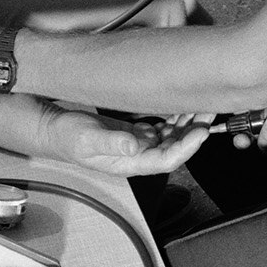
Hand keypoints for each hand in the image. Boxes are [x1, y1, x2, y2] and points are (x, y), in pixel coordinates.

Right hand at [39, 108, 210, 177]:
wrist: (55, 128)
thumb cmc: (66, 137)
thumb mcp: (86, 139)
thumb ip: (111, 143)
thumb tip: (134, 147)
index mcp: (129, 163)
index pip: (167, 160)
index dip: (187, 148)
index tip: (201, 132)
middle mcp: (138, 155)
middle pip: (175, 147)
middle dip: (195, 131)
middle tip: (211, 111)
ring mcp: (139, 143)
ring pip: (172, 135)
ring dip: (188, 122)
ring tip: (204, 104)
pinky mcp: (136, 131)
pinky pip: (163, 125)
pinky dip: (176, 116)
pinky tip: (184, 103)